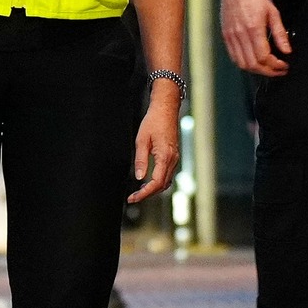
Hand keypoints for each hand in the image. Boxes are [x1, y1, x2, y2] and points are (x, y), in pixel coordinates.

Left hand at [127, 87, 180, 204]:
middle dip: (148, 194)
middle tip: (133, 197)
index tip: (134, 197)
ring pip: (166, 181)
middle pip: (162, 185)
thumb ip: (141, 160)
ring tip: (139, 191)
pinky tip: (148, 181)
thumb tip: (139, 177)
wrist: (166, 109)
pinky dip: (158, 182)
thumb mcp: (141, 140)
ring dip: (153, 189)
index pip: (156, 183)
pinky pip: (167, 174)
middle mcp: (172, 160)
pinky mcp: (173, 156)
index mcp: (165, 156)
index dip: (144, 193)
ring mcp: (174, 158)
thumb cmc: (153, 121)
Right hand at [218, 0, 291, 76]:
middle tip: (278, 70)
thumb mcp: (273, 12)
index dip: (276, 66)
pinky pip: (234, 56)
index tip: (283, 65)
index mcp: (254, 29)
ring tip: (267, 68)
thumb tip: (286, 50)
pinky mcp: (226, 36)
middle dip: (268, 72)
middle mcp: (241, 35)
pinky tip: (253, 61)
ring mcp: (231, 36)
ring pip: (242, 64)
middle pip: (253, 65)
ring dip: (256, 70)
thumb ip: (280, 33)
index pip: (264, 57)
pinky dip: (244, 63)